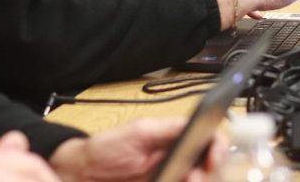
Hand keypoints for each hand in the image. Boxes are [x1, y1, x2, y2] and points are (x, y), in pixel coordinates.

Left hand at [49, 118, 224, 181]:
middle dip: (208, 174)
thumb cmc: (105, 148)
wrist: (81, 174)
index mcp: (175, 138)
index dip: (218, 149)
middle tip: (193, 179)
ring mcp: (170, 177)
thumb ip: (167, 129)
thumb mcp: (138, 132)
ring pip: (197, 180)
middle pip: (210, 168)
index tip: (213, 160)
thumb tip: (194, 124)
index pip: (210, 140)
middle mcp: (178, 159)